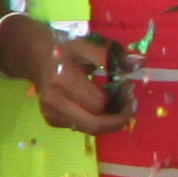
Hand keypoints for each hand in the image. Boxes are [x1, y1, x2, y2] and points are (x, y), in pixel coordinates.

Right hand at [16, 23, 138, 135]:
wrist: (36, 58)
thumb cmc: (65, 51)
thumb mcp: (87, 47)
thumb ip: (113, 56)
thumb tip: (140, 63)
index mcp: (63, 79)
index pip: (99, 102)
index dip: (119, 99)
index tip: (128, 87)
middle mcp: (54, 100)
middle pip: (94, 124)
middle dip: (118, 119)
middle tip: (130, 107)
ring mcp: (51, 113)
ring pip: (89, 129)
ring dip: (108, 122)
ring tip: (118, 106)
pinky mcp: (51, 120)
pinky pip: (80, 128)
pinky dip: (95, 121)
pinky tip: (99, 108)